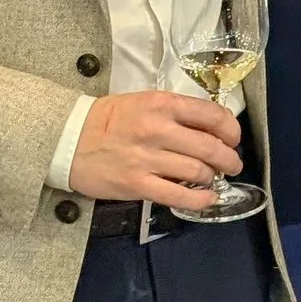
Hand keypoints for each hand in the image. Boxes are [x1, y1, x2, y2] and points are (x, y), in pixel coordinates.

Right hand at [68, 89, 241, 207]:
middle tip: (232, 164)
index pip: (212, 115)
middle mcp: (158, 129)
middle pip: (211, 147)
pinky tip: (206, 199)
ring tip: (213, 179)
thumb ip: (175, 112)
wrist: (67, 139)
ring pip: (198, 171)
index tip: (233, 137)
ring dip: (213, 178)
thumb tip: (209, 126)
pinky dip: (199, 199)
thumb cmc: (107, 119)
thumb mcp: (143, 102)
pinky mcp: (137, 184)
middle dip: (229, 159)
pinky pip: (177, 195)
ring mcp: (147, 158)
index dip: (231, 129)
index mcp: (162, 104)